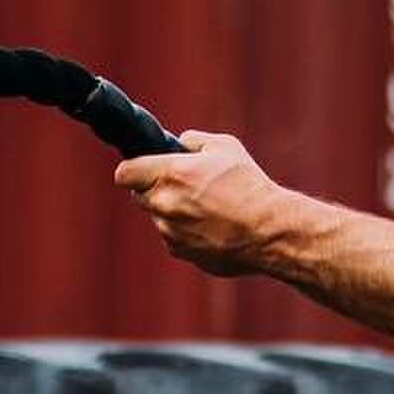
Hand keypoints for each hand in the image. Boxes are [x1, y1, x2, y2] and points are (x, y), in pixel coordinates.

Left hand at [113, 129, 287, 276]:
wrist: (269, 231)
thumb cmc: (249, 185)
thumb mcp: (225, 147)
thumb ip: (193, 140)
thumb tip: (179, 143)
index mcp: (170, 174)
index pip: (124, 173)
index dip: (133, 169)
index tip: (143, 170)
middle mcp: (164, 205)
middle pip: (140, 196)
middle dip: (155, 190)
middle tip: (184, 187)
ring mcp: (171, 232)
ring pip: (160, 219)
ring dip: (173, 213)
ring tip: (208, 209)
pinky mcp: (182, 253)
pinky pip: (175, 240)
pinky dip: (187, 234)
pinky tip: (214, 228)